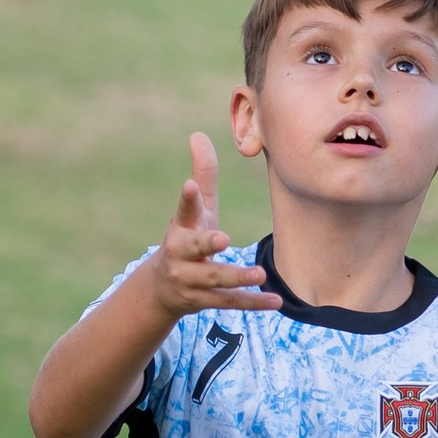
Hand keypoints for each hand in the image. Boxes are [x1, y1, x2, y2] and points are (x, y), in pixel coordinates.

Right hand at [151, 133, 278, 320]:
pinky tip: (275, 301)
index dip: (187, 199)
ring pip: (214, 279)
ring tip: (259, 274)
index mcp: (181, 227)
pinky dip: (253, 302)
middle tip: (222, 238)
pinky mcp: (202, 301)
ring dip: (236, 277)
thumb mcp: (195, 210)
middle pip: (193, 248)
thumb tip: (198, 134)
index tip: (190, 186)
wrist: (162, 288)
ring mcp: (190, 280)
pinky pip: (229, 302)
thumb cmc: (186, 238)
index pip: (184, 210)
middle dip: (206, 244)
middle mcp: (180, 254)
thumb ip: (202, 174)